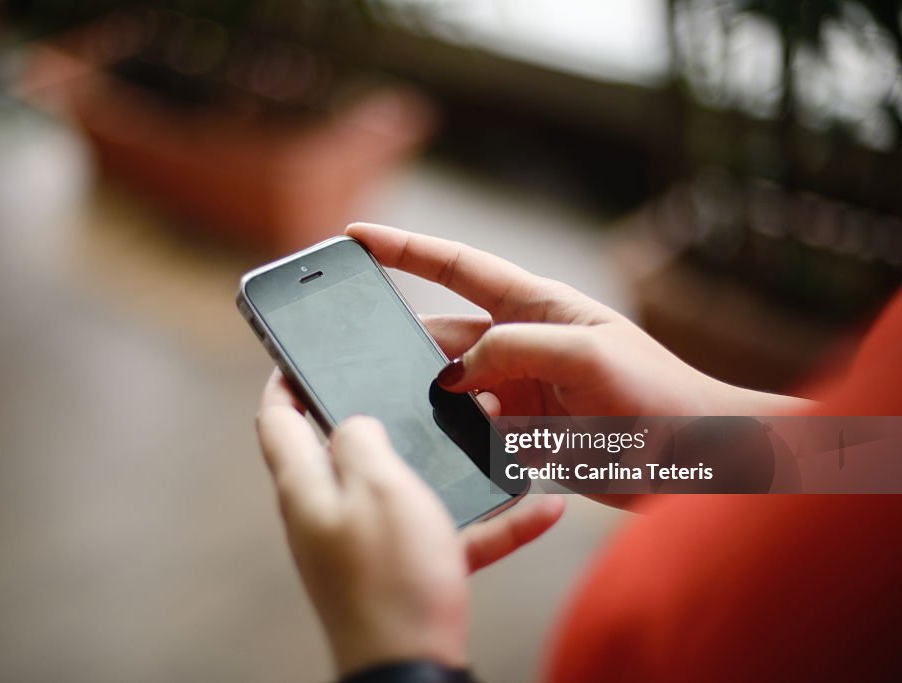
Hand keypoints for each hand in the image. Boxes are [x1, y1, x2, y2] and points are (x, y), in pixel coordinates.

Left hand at [256, 373, 563, 675]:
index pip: (278, 419)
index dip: (285, 380)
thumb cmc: (389, 580)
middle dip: (389, 415)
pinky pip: (450, 534)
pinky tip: (540, 509)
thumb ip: (359, 440)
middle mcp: (333, 513)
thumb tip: (352, 422)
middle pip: (352, 450)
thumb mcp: (376, 488)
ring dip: (455, 465)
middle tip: (426, 389)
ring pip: (412, 489)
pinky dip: (491, 523)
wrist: (412, 670)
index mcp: (310, 486)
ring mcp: (369, 545)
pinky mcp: (407, 573)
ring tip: (498, 437)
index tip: (301, 356)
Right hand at [348, 222, 810, 416]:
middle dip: (402, 340)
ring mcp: (519, 390)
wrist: (696, 460)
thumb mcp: (587, 354)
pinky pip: (470, 428)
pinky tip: (433, 442)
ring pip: (451, 385)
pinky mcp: (523, 434)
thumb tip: (455, 374)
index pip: (457, 267)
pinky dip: (450, 433)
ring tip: (391, 404)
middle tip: (353, 349)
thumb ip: (514, 348)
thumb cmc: (659, 394)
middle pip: (443, 334)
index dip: (405, 250)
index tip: (356, 237)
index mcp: (537, 307)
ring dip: (425, 394)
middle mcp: (521, 344)